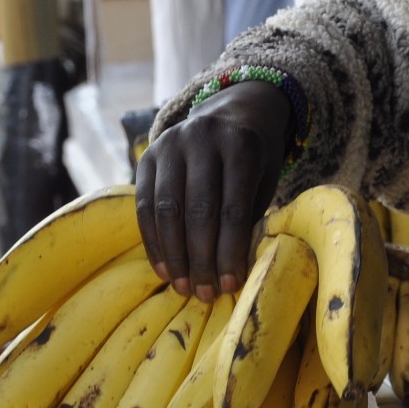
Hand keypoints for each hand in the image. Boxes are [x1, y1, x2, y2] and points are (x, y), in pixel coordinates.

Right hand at [135, 80, 291, 301]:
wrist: (231, 113)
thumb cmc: (254, 160)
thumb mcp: (263, 180)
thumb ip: (247, 217)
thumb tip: (229, 273)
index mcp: (240, 145)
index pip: (233, 208)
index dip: (230, 251)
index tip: (230, 285)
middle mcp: (202, 138)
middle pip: (198, 210)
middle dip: (201, 258)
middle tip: (204, 293)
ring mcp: (171, 143)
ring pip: (167, 209)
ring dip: (174, 255)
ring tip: (184, 287)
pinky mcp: (148, 154)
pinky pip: (145, 205)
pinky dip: (154, 241)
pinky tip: (164, 269)